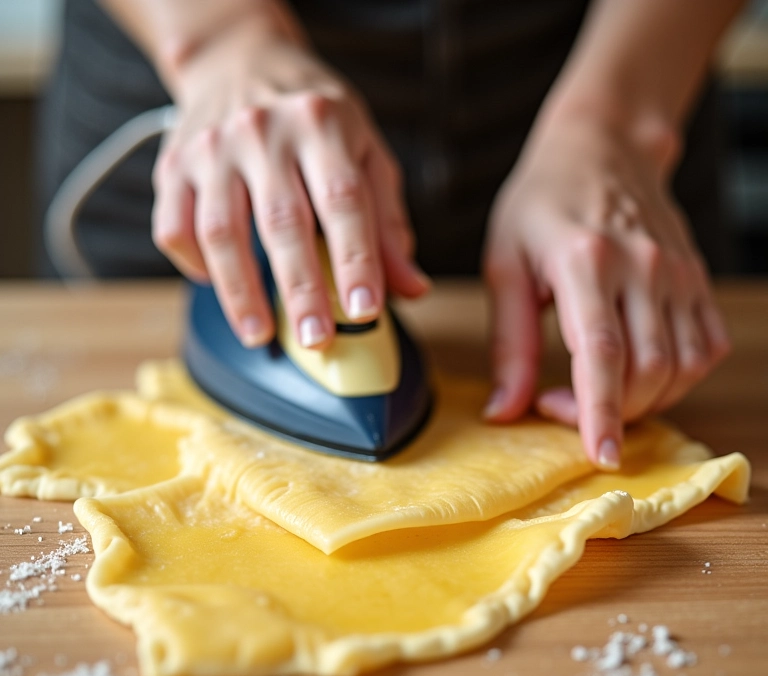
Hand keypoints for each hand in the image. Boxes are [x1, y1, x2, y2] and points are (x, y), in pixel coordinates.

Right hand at [151, 18, 428, 348]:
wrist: (240, 59)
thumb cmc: (313, 115)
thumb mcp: (366, 153)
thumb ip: (386, 223)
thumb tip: (410, 288)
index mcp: (322, 124)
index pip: (344, 201)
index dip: (356, 259)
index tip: (365, 309)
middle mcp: (263, 132)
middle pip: (282, 222)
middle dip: (300, 289)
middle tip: (315, 338)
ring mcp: (212, 148)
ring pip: (219, 231)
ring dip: (240, 292)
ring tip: (260, 333)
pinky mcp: (174, 166)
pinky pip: (174, 227)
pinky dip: (194, 266)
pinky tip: (219, 284)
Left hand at [481, 111, 730, 468]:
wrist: (599, 146)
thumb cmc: (540, 203)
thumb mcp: (504, 266)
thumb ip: (509, 343)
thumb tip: (504, 410)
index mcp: (585, 261)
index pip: (602, 354)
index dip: (601, 411)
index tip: (600, 455)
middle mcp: (642, 267)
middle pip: (647, 369)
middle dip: (611, 412)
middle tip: (561, 407)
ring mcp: (677, 272)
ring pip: (682, 366)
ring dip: (643, 401)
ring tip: (596, 391)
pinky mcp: (695, 277)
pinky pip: (706, 347)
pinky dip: (678, 378)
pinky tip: (639, 373)